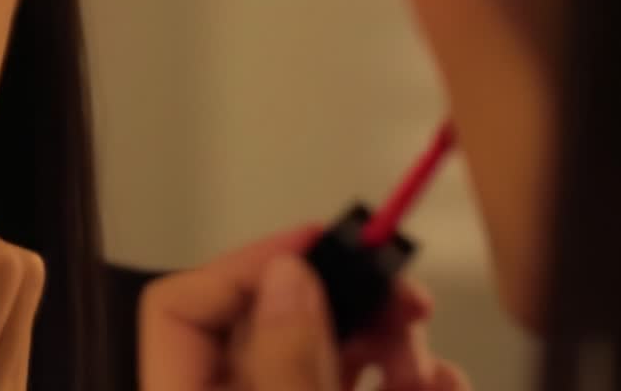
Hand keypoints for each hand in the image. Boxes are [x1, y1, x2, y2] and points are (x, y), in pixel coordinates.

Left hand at [138, 227, 470, 389]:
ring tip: (427, 366)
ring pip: (322, 355)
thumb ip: (286, 361)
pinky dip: (401, 379)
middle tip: (401, 300)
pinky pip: (354, 387)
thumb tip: (288, 278)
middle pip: (266, 323)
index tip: (320, 245)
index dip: (248, 265)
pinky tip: (440, 383)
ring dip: (387, 344)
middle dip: (343, 305)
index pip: (179, 307)